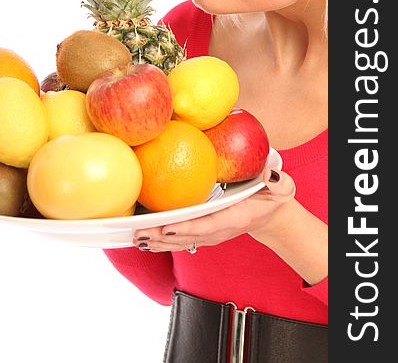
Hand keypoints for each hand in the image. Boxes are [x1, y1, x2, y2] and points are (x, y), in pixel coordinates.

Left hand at [132, 168, 295, 251]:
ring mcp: (208, 235)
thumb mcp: (281, 189)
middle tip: (140, 232)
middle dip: (162, 237)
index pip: (209, 225)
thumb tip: (270, 175)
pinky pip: (178, 239)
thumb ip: (279, 184)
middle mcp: (217, 231)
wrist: (269, 216)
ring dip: (157, 241)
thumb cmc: (271, 198)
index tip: (168, 226)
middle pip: (187, 237)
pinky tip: (143, 236)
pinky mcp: (202, 234)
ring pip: (179, 241)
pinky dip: (160, 239)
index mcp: (234, 218)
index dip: (189, 228)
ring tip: (135, 236)